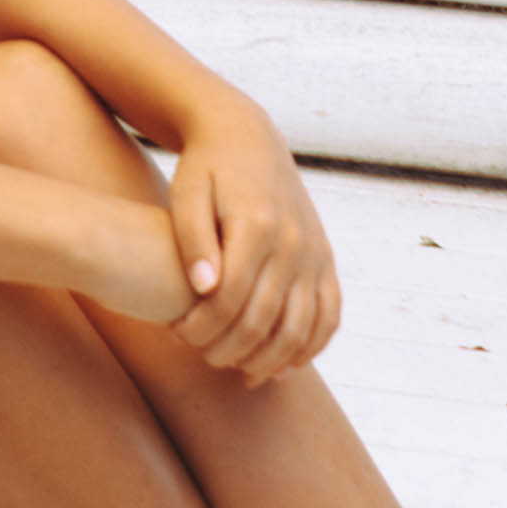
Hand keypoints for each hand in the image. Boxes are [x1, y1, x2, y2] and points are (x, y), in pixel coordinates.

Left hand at [162, 101, 340, 381]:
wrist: (247, 136)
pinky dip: (311, 346)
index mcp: (256, 226)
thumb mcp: (186, 195)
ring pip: (301, 327)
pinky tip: (283, 365)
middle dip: (228, 348)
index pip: (228, 300)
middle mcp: (294, 242)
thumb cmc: (205, 169)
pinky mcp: (325, 258)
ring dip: (270, 359)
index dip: (200, 328)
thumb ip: (192, 240)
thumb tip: (205, 288)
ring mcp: (315, 252)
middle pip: (264, 320)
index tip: (177, 335)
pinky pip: (329, 314)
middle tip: (201, 356)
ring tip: (239, 371)